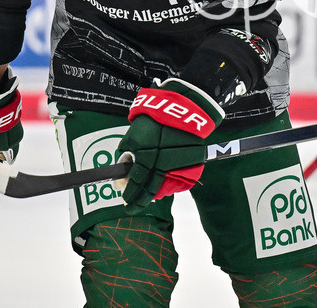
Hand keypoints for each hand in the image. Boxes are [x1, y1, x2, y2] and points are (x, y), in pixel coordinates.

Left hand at [117, 78, 224, 213]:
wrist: (182, 109)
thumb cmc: (153, 120)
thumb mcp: (132, 136)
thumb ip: (126, 154)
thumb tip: (125, 168)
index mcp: (146, 159)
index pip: (135, 184)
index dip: (129, 196)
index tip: (125, 202)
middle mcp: (162, 165)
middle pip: (150, 191)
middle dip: (139, 202)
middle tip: (132, 207)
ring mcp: (177, 165)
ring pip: (164, 187)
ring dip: (154, 194)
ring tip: (145, 197)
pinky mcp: (190, 163)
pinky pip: (178, 179)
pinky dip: (169, 184)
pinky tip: (161, 186)